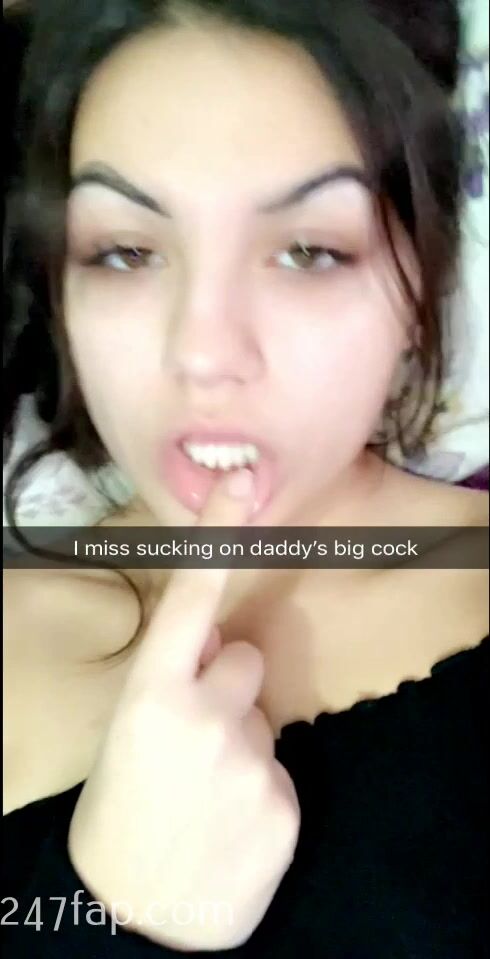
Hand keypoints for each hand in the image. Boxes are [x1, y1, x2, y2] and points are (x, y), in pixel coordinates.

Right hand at [68, 469, 299, 950]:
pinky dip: (260, 791)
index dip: (217, 533)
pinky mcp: (285, 806)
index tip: (240, 481)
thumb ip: (171, 677)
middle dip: (226, 689)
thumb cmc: (121, 807)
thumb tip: (212, 644)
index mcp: (152, 692)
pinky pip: (282, 771)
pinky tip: (228, 822)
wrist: (134, 913)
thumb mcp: (128, 728)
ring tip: (205, 790)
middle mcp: (204, 715)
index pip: (192, 596)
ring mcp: (249, 762)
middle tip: (190, 742)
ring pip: (265, 718)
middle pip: (245, 661)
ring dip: (242, 743)